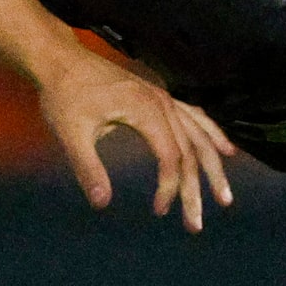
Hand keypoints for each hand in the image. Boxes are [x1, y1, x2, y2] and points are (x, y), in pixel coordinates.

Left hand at [37, 47, 235, 232]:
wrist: (60, 59)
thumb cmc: (63, 94)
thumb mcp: (70, 132)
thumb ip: (87, 167)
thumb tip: (101, 203)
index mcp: (144, 108)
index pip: (170, 156)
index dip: (169, 187)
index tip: (158, 210)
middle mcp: (160, 101)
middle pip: (189, 150)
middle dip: (195, 190)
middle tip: (195, 225)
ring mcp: (161, 96)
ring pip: (198, 134)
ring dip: (212, 167)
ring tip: (224, 198)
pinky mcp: (156, 95)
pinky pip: (193, 116)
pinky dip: (211, 134)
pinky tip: (225, 150)